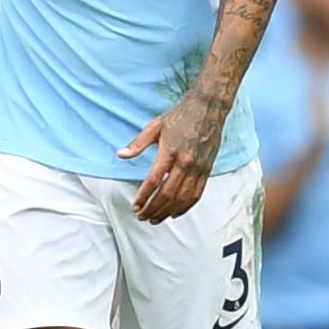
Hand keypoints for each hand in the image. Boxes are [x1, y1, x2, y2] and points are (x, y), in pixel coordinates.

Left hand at [122, 89, 226, 222]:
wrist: (208, 108)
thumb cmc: (180, 116)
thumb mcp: (155, 126)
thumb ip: (137, 143)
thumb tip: (120, 155)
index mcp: (170, 152)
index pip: (154, 181)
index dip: (143, 197)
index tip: (135, 206)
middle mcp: (186, 163)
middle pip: (167, 194)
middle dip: (153, 209)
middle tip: (142, 217)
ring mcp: (198, 169)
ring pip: (182, 198)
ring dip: (168, 212)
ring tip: (155, 219)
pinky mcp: (207, 171)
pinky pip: (196, 195)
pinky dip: (185, 207)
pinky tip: (175, 213)